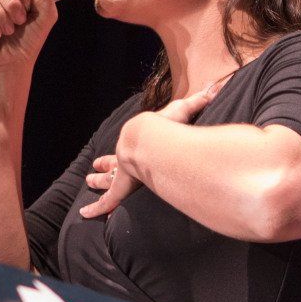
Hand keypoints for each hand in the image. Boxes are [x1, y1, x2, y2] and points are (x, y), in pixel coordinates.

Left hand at [80, 76, 228, 218]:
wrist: (150, 139)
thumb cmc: (166, 127)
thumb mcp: (182, 112)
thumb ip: (197, 103)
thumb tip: (215, 88)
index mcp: (139, 144)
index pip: (130, 148)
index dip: (125, 151)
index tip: (117, 151)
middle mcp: (128, 159)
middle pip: (113, 164)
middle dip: (104, 167)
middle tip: (94, 171)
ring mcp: (122, 174)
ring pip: (107, 181)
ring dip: (98, 182)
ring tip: (90, 182)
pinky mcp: (121, 188)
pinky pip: (107, 202)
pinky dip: (96, 208)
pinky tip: (85, 213)